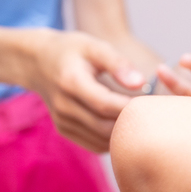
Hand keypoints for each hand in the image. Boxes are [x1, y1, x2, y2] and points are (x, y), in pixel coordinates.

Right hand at [21, 28, 145, 152]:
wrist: (39, 62)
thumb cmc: (72, 50)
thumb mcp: (94, 46)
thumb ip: (118, 63)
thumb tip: (141, 83)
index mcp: (71, 82)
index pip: (105, 104)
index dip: (131, 107)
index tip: (152, 102)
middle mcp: (64, 106)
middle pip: (104, 126)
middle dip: (131, 123)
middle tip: (152, 115)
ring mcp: (62, 122)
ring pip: (101, 140)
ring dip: (123, 134)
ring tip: (141, 121)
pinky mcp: (65, 131)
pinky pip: (95, 144)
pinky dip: (112, 140)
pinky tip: (124, 127)